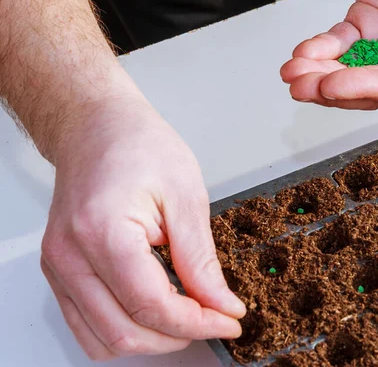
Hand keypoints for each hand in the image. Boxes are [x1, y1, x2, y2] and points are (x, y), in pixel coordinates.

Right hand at [40, 99, 245, 359]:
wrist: (97, 127)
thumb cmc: (138, 145)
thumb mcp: (186, 195)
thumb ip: (201, 258)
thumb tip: (220, 303)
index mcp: (102, 231)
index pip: (151, 305)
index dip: (197, 323)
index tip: (229, 321)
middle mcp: (69, 256)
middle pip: (125, 332)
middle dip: (179, 336)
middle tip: (216, 318)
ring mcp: (59, 267)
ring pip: (103, 340)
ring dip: (152, 340)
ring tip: (188, 316)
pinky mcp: (60, 272)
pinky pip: (87, 325)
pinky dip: (126, 330)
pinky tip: (155, 311)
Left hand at [281, 0, 377, 112]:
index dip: (362, 87)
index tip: (332, 86)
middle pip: (361, 87)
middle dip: (328, 88)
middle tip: (300, 86)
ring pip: (344, 68)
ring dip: (316, 74)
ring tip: (291, 73)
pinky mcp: (366, 23)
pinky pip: (339, 41)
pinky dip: (319, 48)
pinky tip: (302, 54)